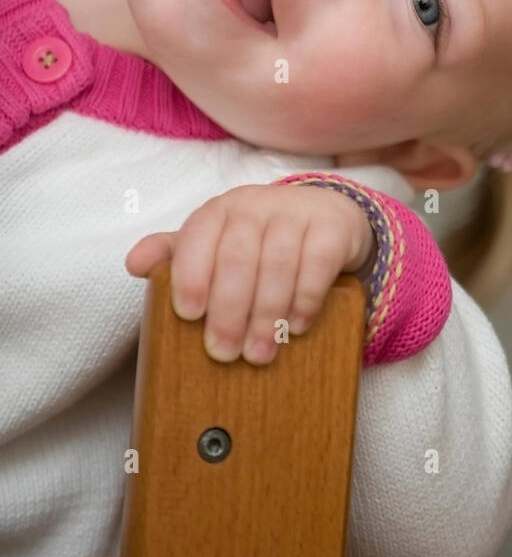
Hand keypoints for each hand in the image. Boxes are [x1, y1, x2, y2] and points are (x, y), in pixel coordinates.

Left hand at [125, 183, 374, 364]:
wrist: (325, 217)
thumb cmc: (260, 240)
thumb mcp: (216, 243)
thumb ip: (176, 255)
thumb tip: (133, 263)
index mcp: (220, 209)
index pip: (199, 235)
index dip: (191, 275)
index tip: (188, 315)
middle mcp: (256, 203)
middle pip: (238, 256)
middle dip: (228, 310)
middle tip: (223, 353)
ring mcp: (297, 211)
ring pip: (278, 262)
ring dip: (267, 314)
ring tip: (259, 353)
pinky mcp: (333, 225)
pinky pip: (319, 262)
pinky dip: (306, 298)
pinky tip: (296, 325)